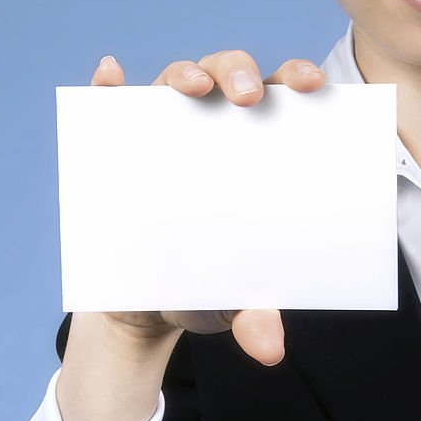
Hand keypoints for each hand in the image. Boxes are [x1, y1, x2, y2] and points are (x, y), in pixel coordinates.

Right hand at [88, 51, 326, 364]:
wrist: (149, 308)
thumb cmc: (209, 285)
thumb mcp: (235, 301)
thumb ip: (255, 313)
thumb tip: (270, 348)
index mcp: (258, 145)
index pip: (282, 96)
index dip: (298, 77)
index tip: (313, 84)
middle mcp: (213, 126)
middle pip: (229, 75)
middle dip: (240, 72)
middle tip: (249, 97)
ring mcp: (163, 131)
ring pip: (175, 81)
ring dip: (183, 74)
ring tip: (190, 89)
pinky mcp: (117, 146)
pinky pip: (108, 107)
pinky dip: (107, 88)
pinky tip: (109, 77)